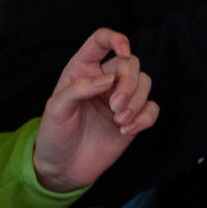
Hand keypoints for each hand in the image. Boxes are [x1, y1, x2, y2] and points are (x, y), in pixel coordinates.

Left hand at [33, 29, 157, 192]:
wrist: (62, 168)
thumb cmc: (54, 134)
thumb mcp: (56, 109)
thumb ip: (78, 89)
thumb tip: (109, 79)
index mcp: (82, 70)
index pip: (102, 41)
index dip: (116, 39)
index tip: (124, 51)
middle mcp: (103, 80)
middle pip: (131, 64)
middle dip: (129, 83)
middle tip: (115, 107)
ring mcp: (119, 99)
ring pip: (145, 83)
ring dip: (136, 101)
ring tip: (119, 121)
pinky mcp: (132, 118)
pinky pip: (152, 108)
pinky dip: (144, 117)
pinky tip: (125, 129)